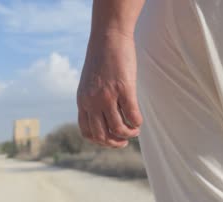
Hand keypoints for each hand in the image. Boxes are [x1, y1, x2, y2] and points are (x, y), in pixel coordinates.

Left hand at [76, 32, 142, 147]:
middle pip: (101, 135)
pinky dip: (137, 123)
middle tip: (124, 141)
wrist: (108, 36)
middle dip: (114, 143)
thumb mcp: (89, 82)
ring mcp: (107, 96)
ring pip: (117, 129)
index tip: (110, 140)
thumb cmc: (101, 59)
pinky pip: (132, 115)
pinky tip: (139, 121)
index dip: (100, 141)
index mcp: (82, 101)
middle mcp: (92, 101)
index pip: (86, 132)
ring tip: (135, 130)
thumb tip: (103, 116)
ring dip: (129, 134)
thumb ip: (92, 99)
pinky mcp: (123, 88)